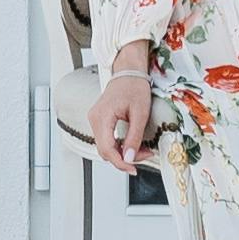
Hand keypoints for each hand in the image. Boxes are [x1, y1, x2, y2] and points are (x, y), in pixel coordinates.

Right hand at [92, 57, 158, 174]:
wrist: (129, 71)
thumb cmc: (134, 86)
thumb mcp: (140, 113)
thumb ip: (134, 137)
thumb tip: (130, 157)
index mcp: (102, 116)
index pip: (107, 149)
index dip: (120, 163)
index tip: (133, 169)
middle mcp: (95, 119)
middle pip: (105, 150)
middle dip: (124, 158)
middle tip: (143, 156)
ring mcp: (96, 119)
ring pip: (105, 147)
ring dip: (121, 153)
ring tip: (140, 150)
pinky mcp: (100, 120)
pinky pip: (106, 139)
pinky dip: (118, 145)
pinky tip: (131, 145)